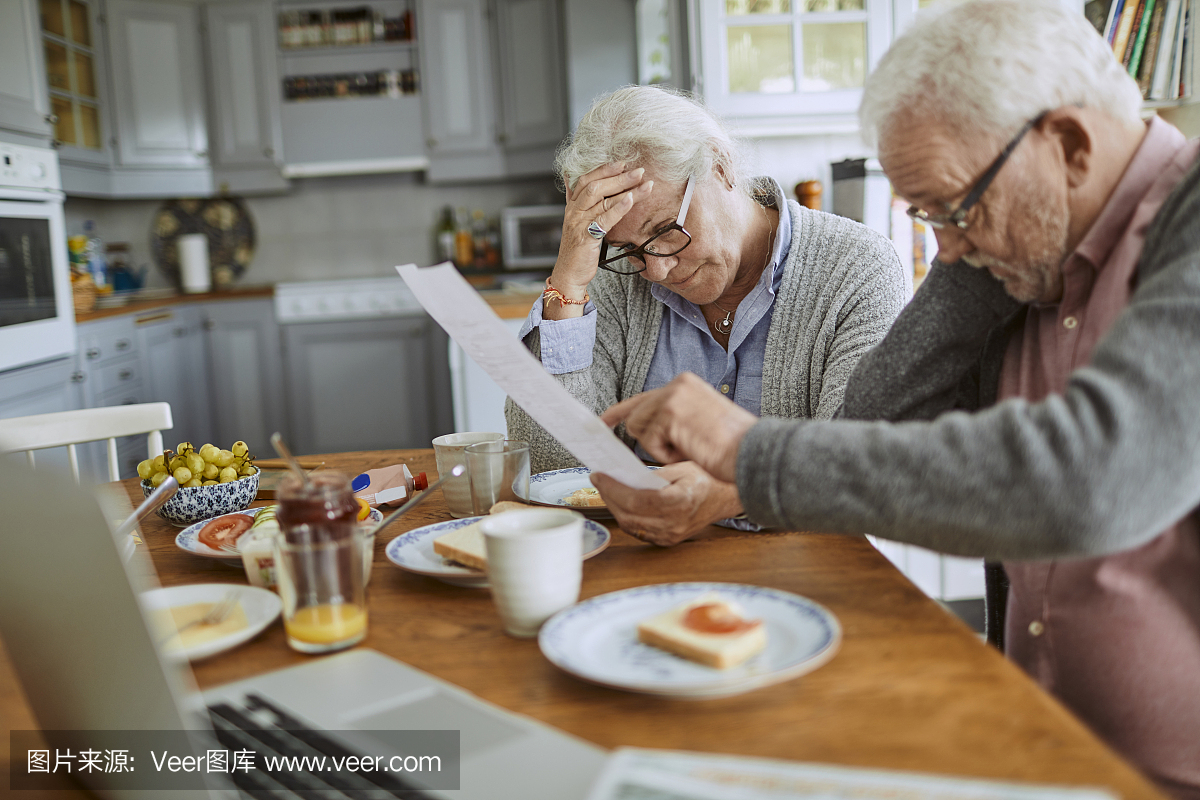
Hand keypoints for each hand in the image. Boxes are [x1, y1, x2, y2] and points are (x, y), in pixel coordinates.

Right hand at [547, 163, 653, 318]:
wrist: (569, 275)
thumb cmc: (578, 250)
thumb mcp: (578, 223)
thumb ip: (581, 203)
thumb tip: (575, 181)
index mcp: (572, 206)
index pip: (586, 179)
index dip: (604, 169)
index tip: (623, 163)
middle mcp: (573, 212)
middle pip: (595, 185)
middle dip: (618, 176)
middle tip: (639, 170)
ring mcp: (578, 224)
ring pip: (601, 199)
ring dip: (625, 188)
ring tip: (644, 183)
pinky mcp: (585, 237)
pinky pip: (604, 219)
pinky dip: (618, 208)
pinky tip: (631, 200)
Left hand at [591, 462, 742, 545]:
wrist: (726, 498)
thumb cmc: (708, 480)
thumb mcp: (681, 468)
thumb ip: (654, 475)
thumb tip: (626, 478)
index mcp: (678, 502)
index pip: (635, 500)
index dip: (612, 489)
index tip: (599, 476)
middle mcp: (674, 523)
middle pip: (628, 516)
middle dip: (609, 498)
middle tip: (600, 481)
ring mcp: (671, 535)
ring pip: (631, 526)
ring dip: (615, 508)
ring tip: (608, 491)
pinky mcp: (668, 540)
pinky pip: (640, 531)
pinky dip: (627, 517)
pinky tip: (621, 503)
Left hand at [600, 372, 756, 483]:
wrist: (752, 452)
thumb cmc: (732, 447)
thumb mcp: (697, 424)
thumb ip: (670, 420)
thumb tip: (639, 428)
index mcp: (685, 384)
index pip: (644, 396)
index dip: (621, 411)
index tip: (602, 422)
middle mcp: (677, 384)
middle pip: (635, 414)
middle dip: (647, 438)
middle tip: (677, 449)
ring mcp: (672, 396)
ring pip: (637, 428)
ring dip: (659, 448)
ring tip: (689, 448)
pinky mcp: (668, 412)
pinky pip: (648, 441)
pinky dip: (666, 454)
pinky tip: (689, 450)